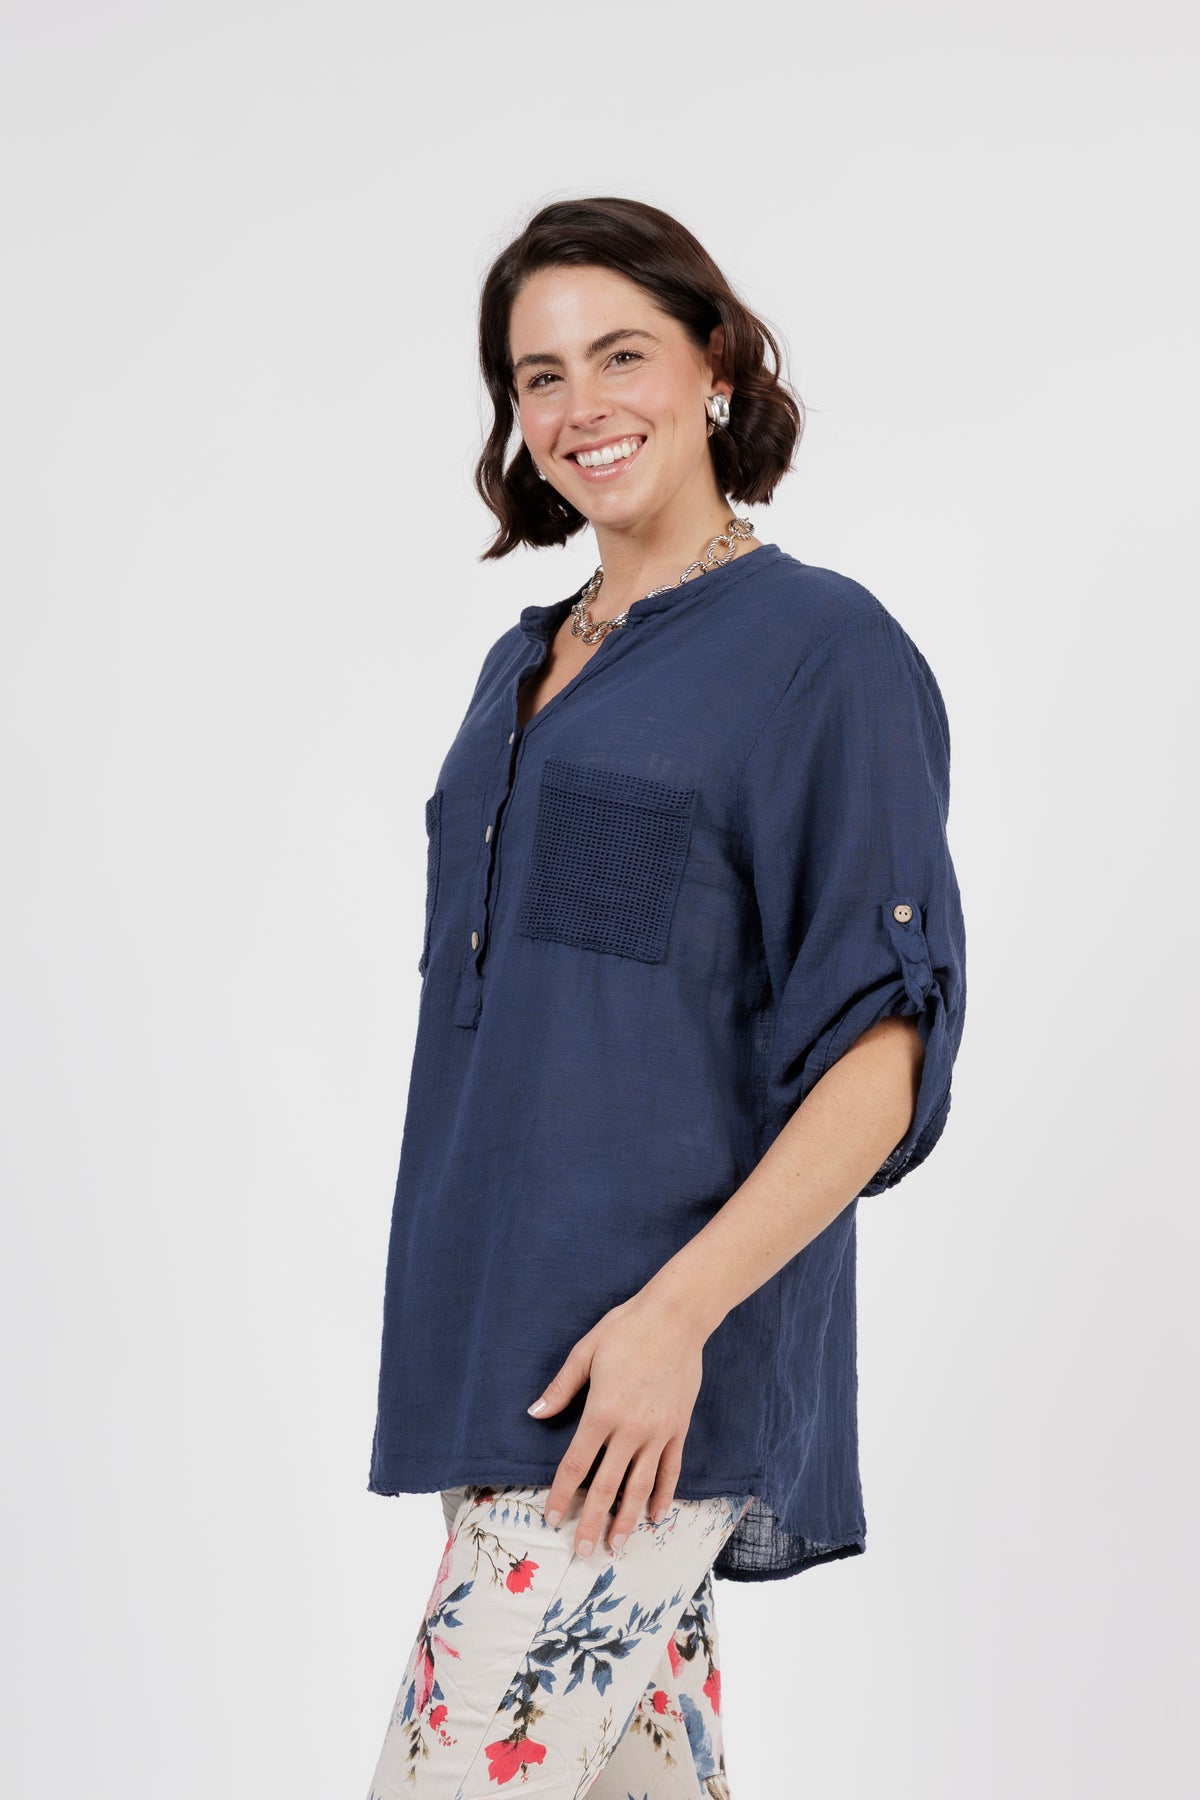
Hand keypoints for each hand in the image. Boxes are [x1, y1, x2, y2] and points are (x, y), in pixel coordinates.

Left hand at [526, 1289, 705, 1559]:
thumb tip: (535, 1414)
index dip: (560, 1494)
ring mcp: (658, 1432)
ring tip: (616, 1545)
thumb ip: (561, 1388)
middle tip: (582, 1552)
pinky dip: (663, 1495)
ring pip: (640, 1486)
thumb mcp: (585, 1352)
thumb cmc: (626, 1329)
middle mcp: (630, 1430)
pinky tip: (655, 1516)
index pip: (576, 1464)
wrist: (677, 1317)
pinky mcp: (678, 1428)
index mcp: (602, 1411)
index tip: (551, 1518)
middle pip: (606, 1486)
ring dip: (626, 1519)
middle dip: (591, 1522)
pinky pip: (670, 1470)